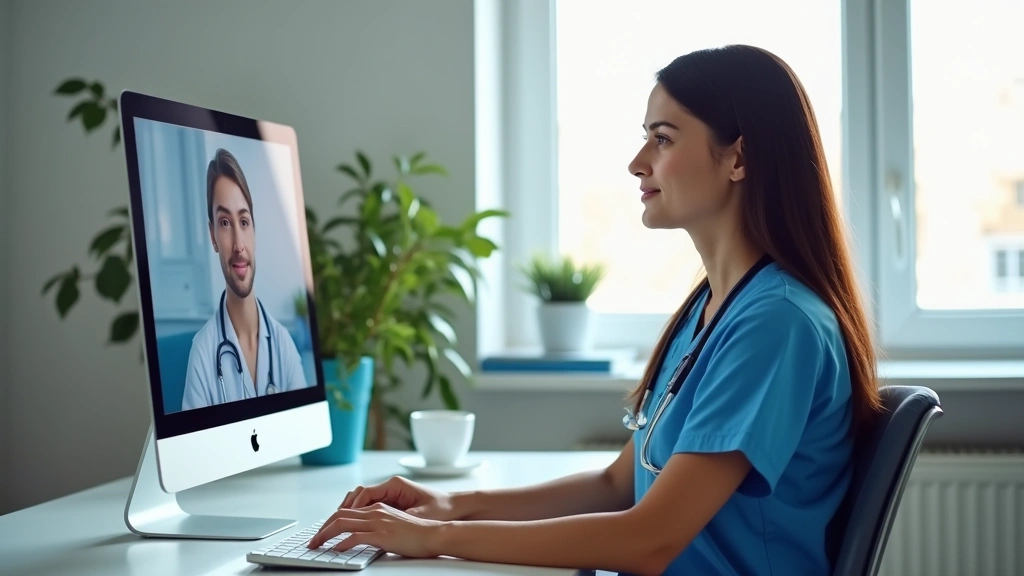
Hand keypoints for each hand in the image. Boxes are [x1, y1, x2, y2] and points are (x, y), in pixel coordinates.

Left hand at [306, 501, 443, 557]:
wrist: (434, 534)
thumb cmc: (418, 533)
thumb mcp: (394, 525)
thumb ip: (378, 527)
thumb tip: (363, 537)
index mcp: (378, 508)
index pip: (347, 511)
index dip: (330, 522)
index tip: (321, 533)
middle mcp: (375, 512)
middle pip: (340, 515)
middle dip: (322, 528)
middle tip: (312, 541)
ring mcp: (378, 522)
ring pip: (342, 523)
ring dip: (325, 535)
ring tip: (316, 546)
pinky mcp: (382, 535)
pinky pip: (355, 537)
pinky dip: (342, 543)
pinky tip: (336, 550)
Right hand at [337, 475, 457, 520]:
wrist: (453, 507)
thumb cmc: (439, 508)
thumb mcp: (420, 515)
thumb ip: (400, 518)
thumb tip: (382, 526)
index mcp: (395, 485)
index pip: (365, 493)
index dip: (352, 506)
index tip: (343, 518)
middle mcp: (390, 487)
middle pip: (358, 495)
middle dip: (343, 509)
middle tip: (332, 524)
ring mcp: (389, 494)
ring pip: (361, 500)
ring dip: (349, 511)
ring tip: (337, 525)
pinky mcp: (390, 503)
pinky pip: (368, 507)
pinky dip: (358, 514)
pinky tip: (352, 526)